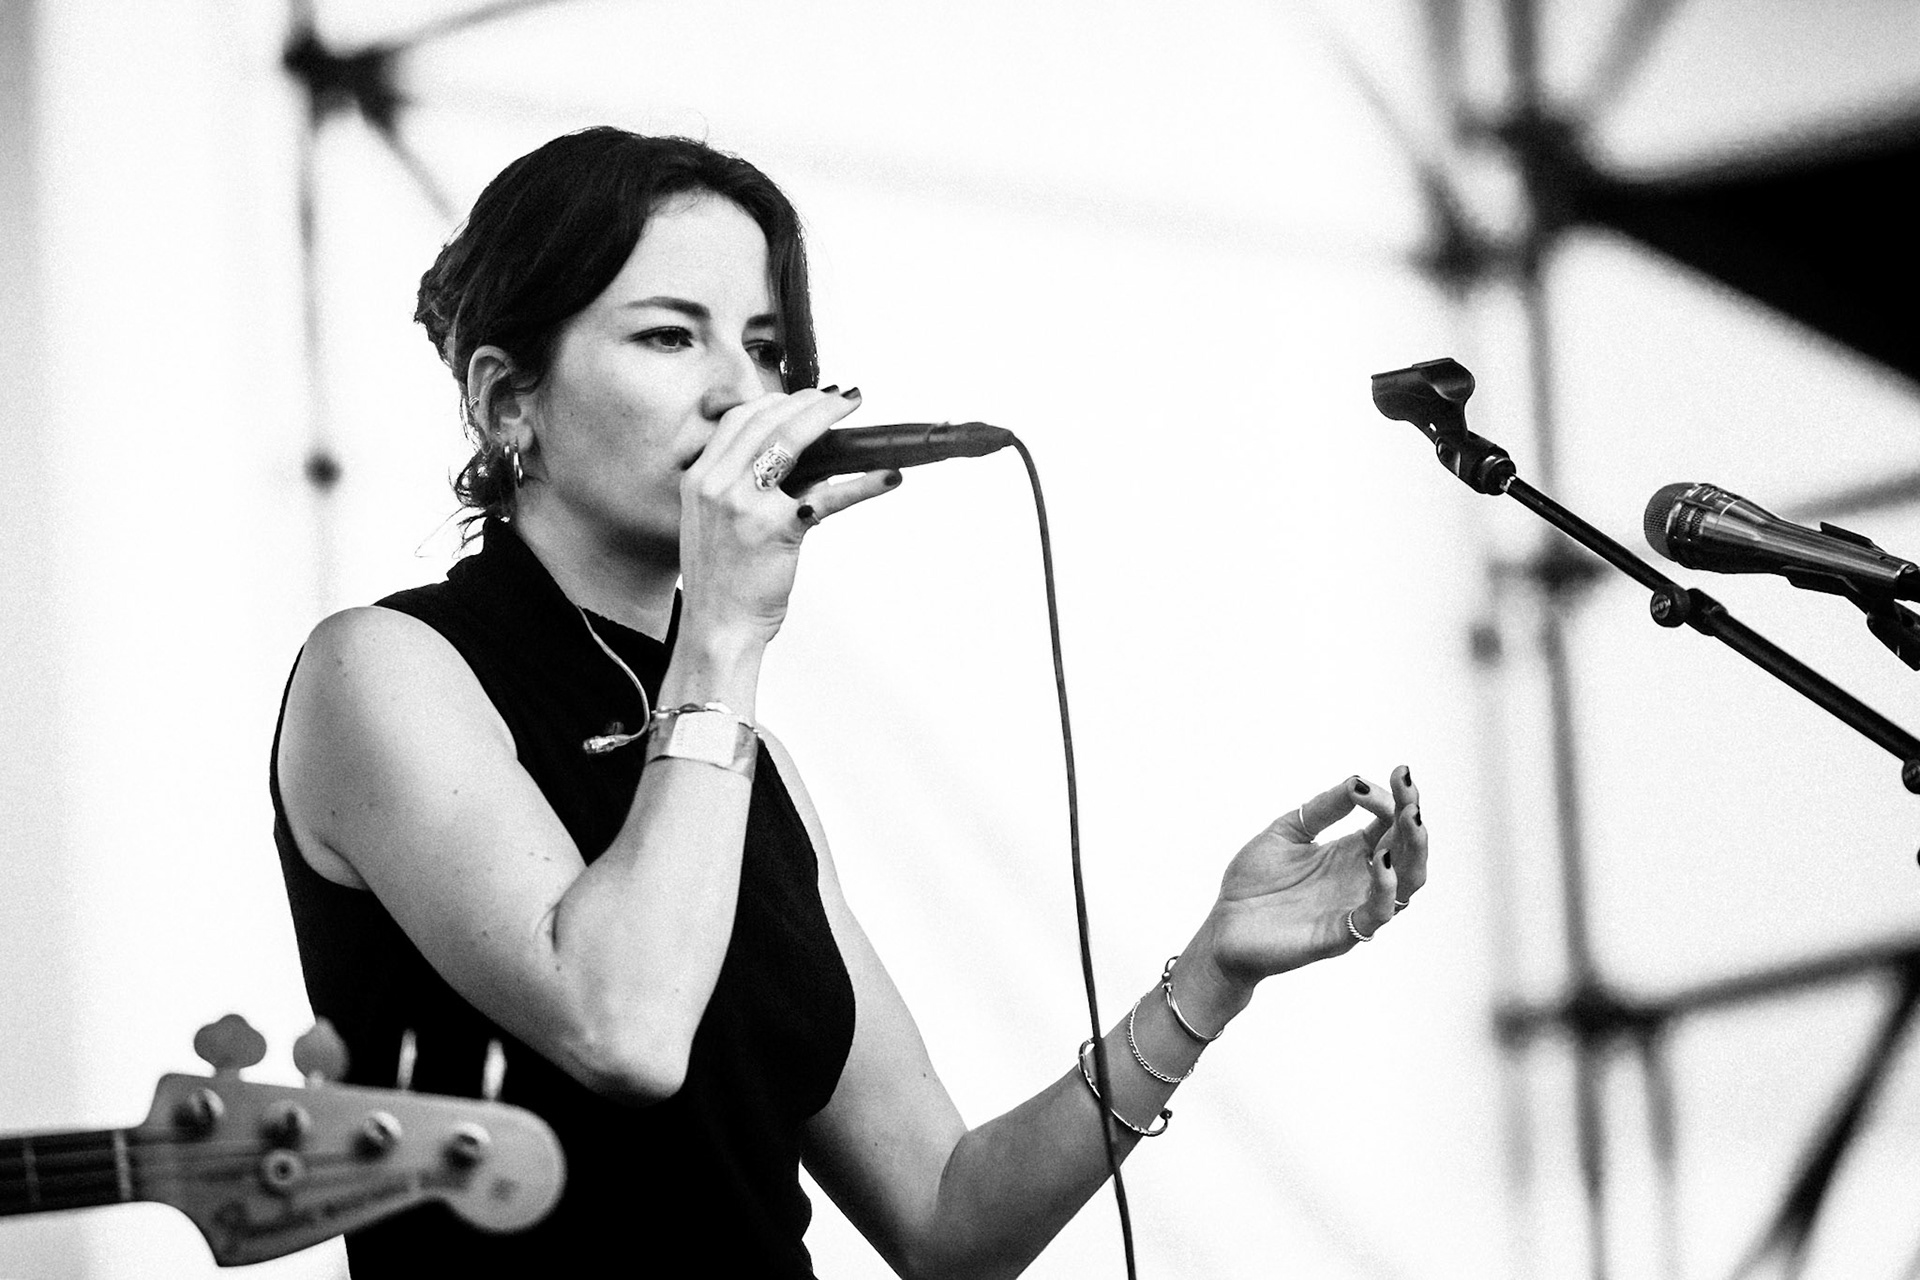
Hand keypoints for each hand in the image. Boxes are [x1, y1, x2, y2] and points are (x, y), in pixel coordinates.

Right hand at [678, 388, 898, 647]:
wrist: (717, 628)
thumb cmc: (725, 581)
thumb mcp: (721, 523)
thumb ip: (751, 489)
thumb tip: (810, 467)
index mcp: (700, 479)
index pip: (739, 419)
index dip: (777, 401)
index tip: (805, 398)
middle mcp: (716, 484)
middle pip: (766, 420)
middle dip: (808, 402)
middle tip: (840, 399)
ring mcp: (743, 504)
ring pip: (790, 440)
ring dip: (827, 419)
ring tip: (855, 412)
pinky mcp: (775, 529)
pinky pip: (828, 496)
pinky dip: (864, 483)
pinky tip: (888, 476)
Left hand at [1191, 767, 1426, 1004]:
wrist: (1224, 927)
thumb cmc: (1253, 884)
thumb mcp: (1286, 832)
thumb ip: (1321, 809)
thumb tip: (1357, 782)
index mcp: (1350, 854)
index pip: (1390, 824)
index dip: (1395, 799)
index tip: (1388, 776)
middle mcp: (1360, 879)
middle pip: (1407, 849)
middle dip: (1413, 818)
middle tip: (1409, 790)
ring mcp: (1354, 906)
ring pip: (1407, 883)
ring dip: (1414, 850)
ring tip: (1410, 818)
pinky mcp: (1342, 934)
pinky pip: (1377, 914)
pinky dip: (1386, 888)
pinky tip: (1381, 861)